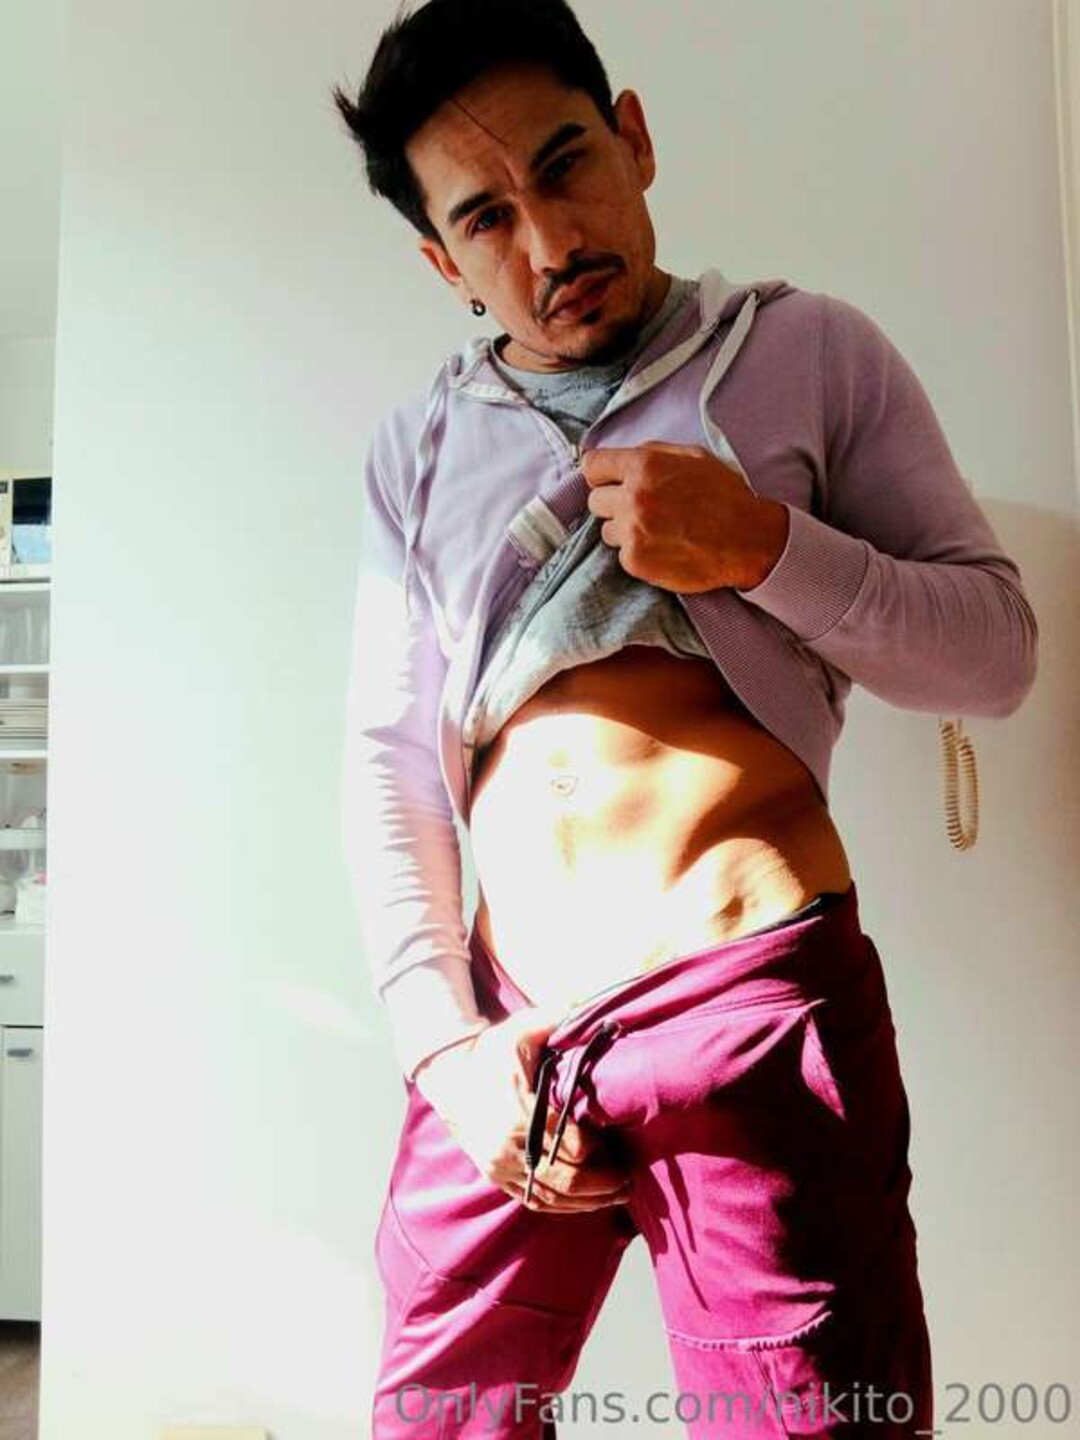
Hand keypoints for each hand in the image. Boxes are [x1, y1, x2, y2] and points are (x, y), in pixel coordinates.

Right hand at [414, 1007, 632, 1212]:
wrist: (447, 1073)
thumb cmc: (489, 1050)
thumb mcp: (520, 1029)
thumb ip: (555, 1018)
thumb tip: (590, 1008)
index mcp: (518, 1112)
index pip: (571, 1145)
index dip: (601, 1150)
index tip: (620, 1141)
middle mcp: (507, 1146)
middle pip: (566, 1180)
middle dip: (604, 1183)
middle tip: (631, 1180)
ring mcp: (499, 1165)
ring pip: (551, 1198)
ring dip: (588, 1201)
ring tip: (617, 1194)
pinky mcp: (495, 1175)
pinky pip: (533, 1201)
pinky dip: (562, 1206)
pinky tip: (586, 1201)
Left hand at [582, 440, 788, 591]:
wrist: (746, 540)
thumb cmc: (724, 497)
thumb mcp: (693, 457)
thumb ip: (652, 453)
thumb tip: (621, 457)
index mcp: (643, 466)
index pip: (592, 465)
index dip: (602, 475)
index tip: (610, 482)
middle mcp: (633, 497)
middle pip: (595, 501)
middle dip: (614, 503)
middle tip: (643, 509)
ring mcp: (632, 531)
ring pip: (607, 530)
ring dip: (625, 530)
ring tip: (657, 530)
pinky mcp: (636, 561)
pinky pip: (622, 555)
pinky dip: (639, 553)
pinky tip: (664, 547)